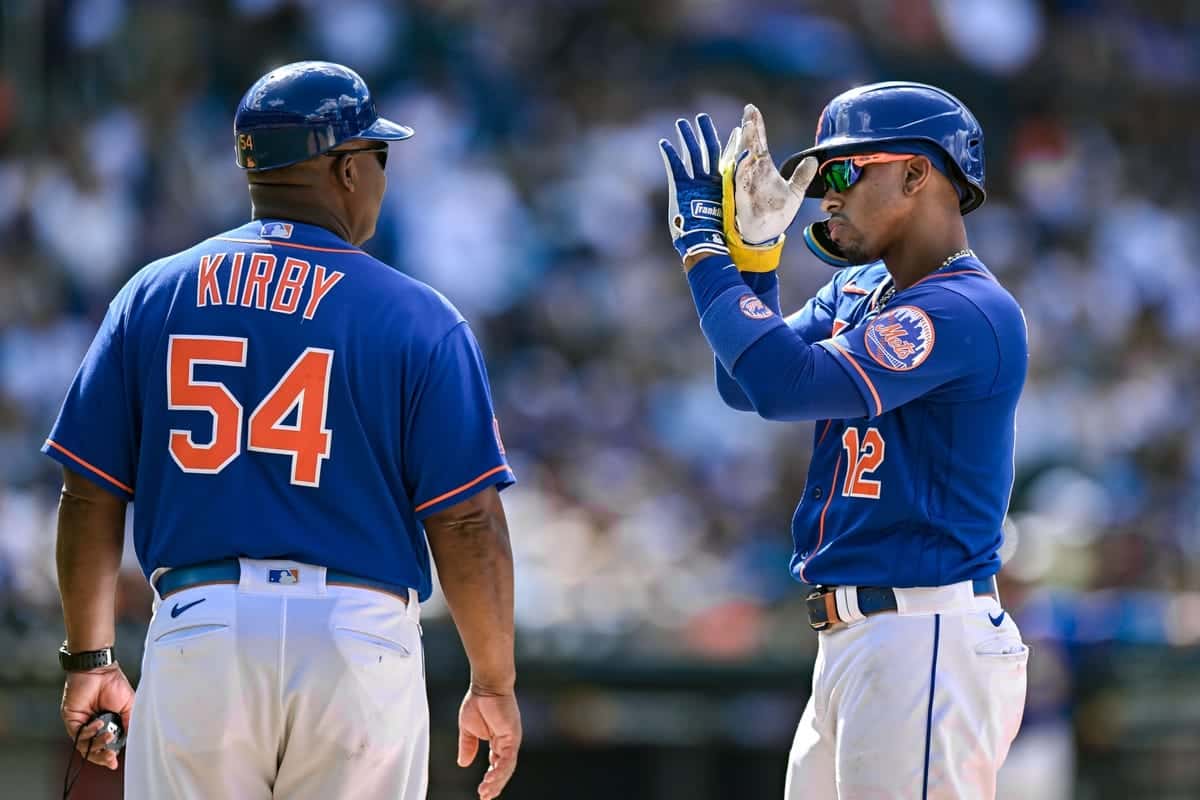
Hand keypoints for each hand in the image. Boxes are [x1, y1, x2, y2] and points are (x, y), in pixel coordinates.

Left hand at [61, 663, 133, 769]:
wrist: (100, 671)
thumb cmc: (114, 684)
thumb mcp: (129, 706)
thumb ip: (130, 723)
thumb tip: (133, 740)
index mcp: (108, 725)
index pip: (106, 746)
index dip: (109, 757)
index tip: (114, 762)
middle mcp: (93, 728)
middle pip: (93, 751)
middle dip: (102, 756)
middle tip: (110, 756)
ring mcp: (82, 725)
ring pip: (84, 746)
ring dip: (97, 744)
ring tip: (108, 735)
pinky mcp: (72, 720)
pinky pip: (77, 735)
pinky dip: (88, 733)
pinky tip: (98, 724)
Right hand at [458, 685, 521, 799]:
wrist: (485, 685)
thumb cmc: (478, 701)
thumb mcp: (467, 729)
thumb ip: (467, 746)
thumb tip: (463, 763)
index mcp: (498, 742)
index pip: (496, 766)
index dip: (490, 780)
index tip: (481, 793)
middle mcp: (507, 743)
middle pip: (503, 770)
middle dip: (494, 785)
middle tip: (485, 798)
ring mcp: (511, 740)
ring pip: (506, 767)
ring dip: (496, 781)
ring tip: (486, 792)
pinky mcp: (512, 736)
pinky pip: (507, 758)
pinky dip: (500, 770)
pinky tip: (490, 779)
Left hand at [659, 114, 728, 262]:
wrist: (706, 242)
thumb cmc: (716, 234)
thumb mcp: (726, 216)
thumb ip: (728, 206)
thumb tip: (736, 210)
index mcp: (724, 184)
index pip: (726, 158)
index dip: (729, 143)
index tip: (734, 131)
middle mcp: (711, 179)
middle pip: (709, 148)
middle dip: (705, 131)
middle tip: (702, 118)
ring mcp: (697, 182)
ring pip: (692, 152)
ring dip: (686, 136)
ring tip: (681, 123)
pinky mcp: (682, 187)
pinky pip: (674, 165)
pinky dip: (669, 154)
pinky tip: (663, 143)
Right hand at [720, 104, 817, 249]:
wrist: (766, 235)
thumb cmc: (775, 214)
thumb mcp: (794, 193)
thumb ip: (801, 177)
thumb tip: (812, 161)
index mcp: (762, 168)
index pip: (758, 142)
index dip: (755, 125)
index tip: (751, 109)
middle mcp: (752, 172)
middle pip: (749, 145)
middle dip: (748, 129)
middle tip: (748, 112)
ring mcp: (746, 183)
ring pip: (743, 159)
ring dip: (744, 144)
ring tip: (746, 127)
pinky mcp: (742, 196)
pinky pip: (740, 179)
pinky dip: (742, 168)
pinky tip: (746, 156)